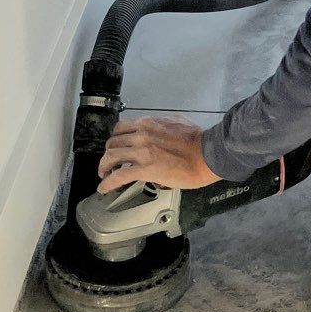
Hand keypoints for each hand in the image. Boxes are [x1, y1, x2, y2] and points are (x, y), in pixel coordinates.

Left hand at [97, 117, 218, 192]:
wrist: (206, 154)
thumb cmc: (198, 140)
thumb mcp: (176, 123)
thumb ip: (160, 127)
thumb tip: (157, 134)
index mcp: (148, 124)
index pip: (121, 128)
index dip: (115, 140)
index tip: (116, 147)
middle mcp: (140, 135)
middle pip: (112, 143)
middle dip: (108, 154)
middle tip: (109, 164)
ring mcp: (141, 152)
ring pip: (111, 157)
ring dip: (104, 167)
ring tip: (104, 175)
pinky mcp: (144, 169)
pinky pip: (118, 176)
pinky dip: (107, 183)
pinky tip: (104, 188)